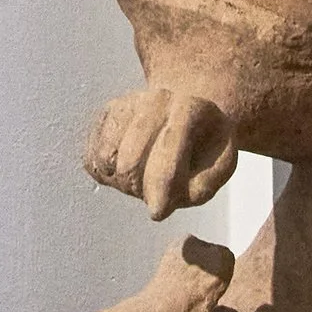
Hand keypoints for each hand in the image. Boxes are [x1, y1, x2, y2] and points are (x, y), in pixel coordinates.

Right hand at [82, 84, 238, 216]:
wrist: (189, 117)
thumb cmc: (205, 149)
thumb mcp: (219, 168)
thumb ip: (202, 186)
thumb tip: (161, 203)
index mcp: (193, 108)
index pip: (168, 147)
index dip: (160, 184)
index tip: (156, 213)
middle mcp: (158, 98)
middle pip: (131, 158)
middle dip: (140, 188)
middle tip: (155, 195)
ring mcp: (129, 102)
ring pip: (107, 156)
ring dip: (122, 182)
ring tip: (143, 180)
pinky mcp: (106, 114)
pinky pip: (92, 156)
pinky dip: (105, 174)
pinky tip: (126, 171)